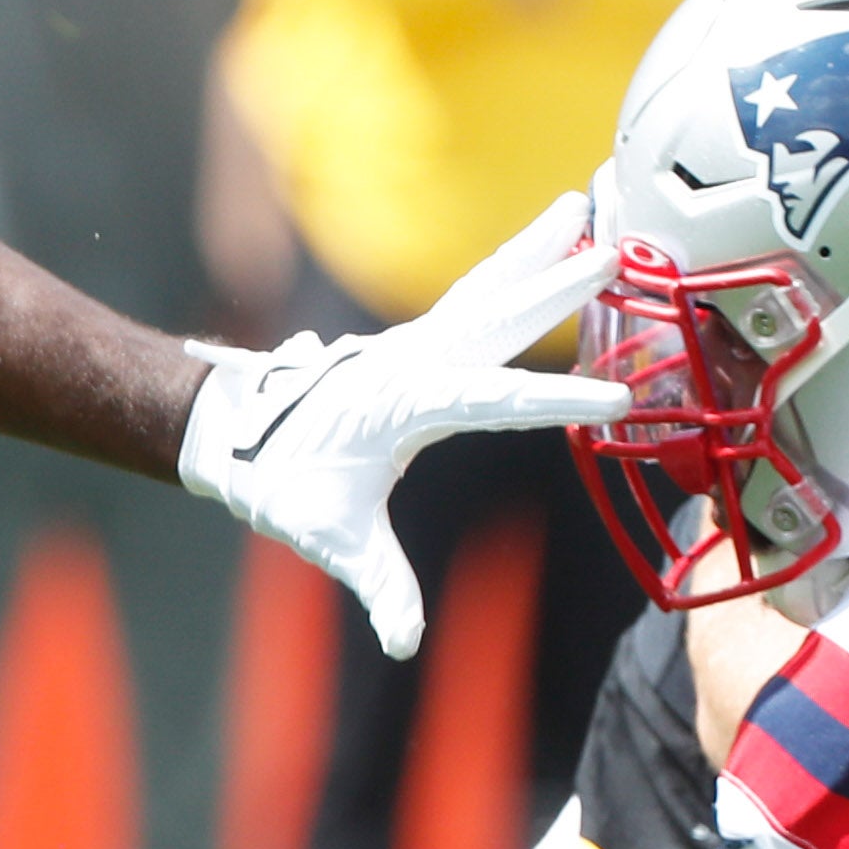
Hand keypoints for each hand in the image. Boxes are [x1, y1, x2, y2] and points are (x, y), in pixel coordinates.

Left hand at [179, 192, 630, 656]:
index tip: (615, 397)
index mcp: (406, 404)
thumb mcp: (331, 539)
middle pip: (498, 318)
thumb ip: (379, 586)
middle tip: (615, 250)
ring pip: (485, 290)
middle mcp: (414, 362)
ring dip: (534, 252)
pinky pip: (472, 298)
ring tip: (580, 206)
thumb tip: (402, 642)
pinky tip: (541, 248)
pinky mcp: (414, 346)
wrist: (232, 435)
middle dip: (557, 287)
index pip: (496, 401)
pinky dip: (509, 269)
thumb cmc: (282, 483)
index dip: (556, 400)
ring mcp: (413, 346)